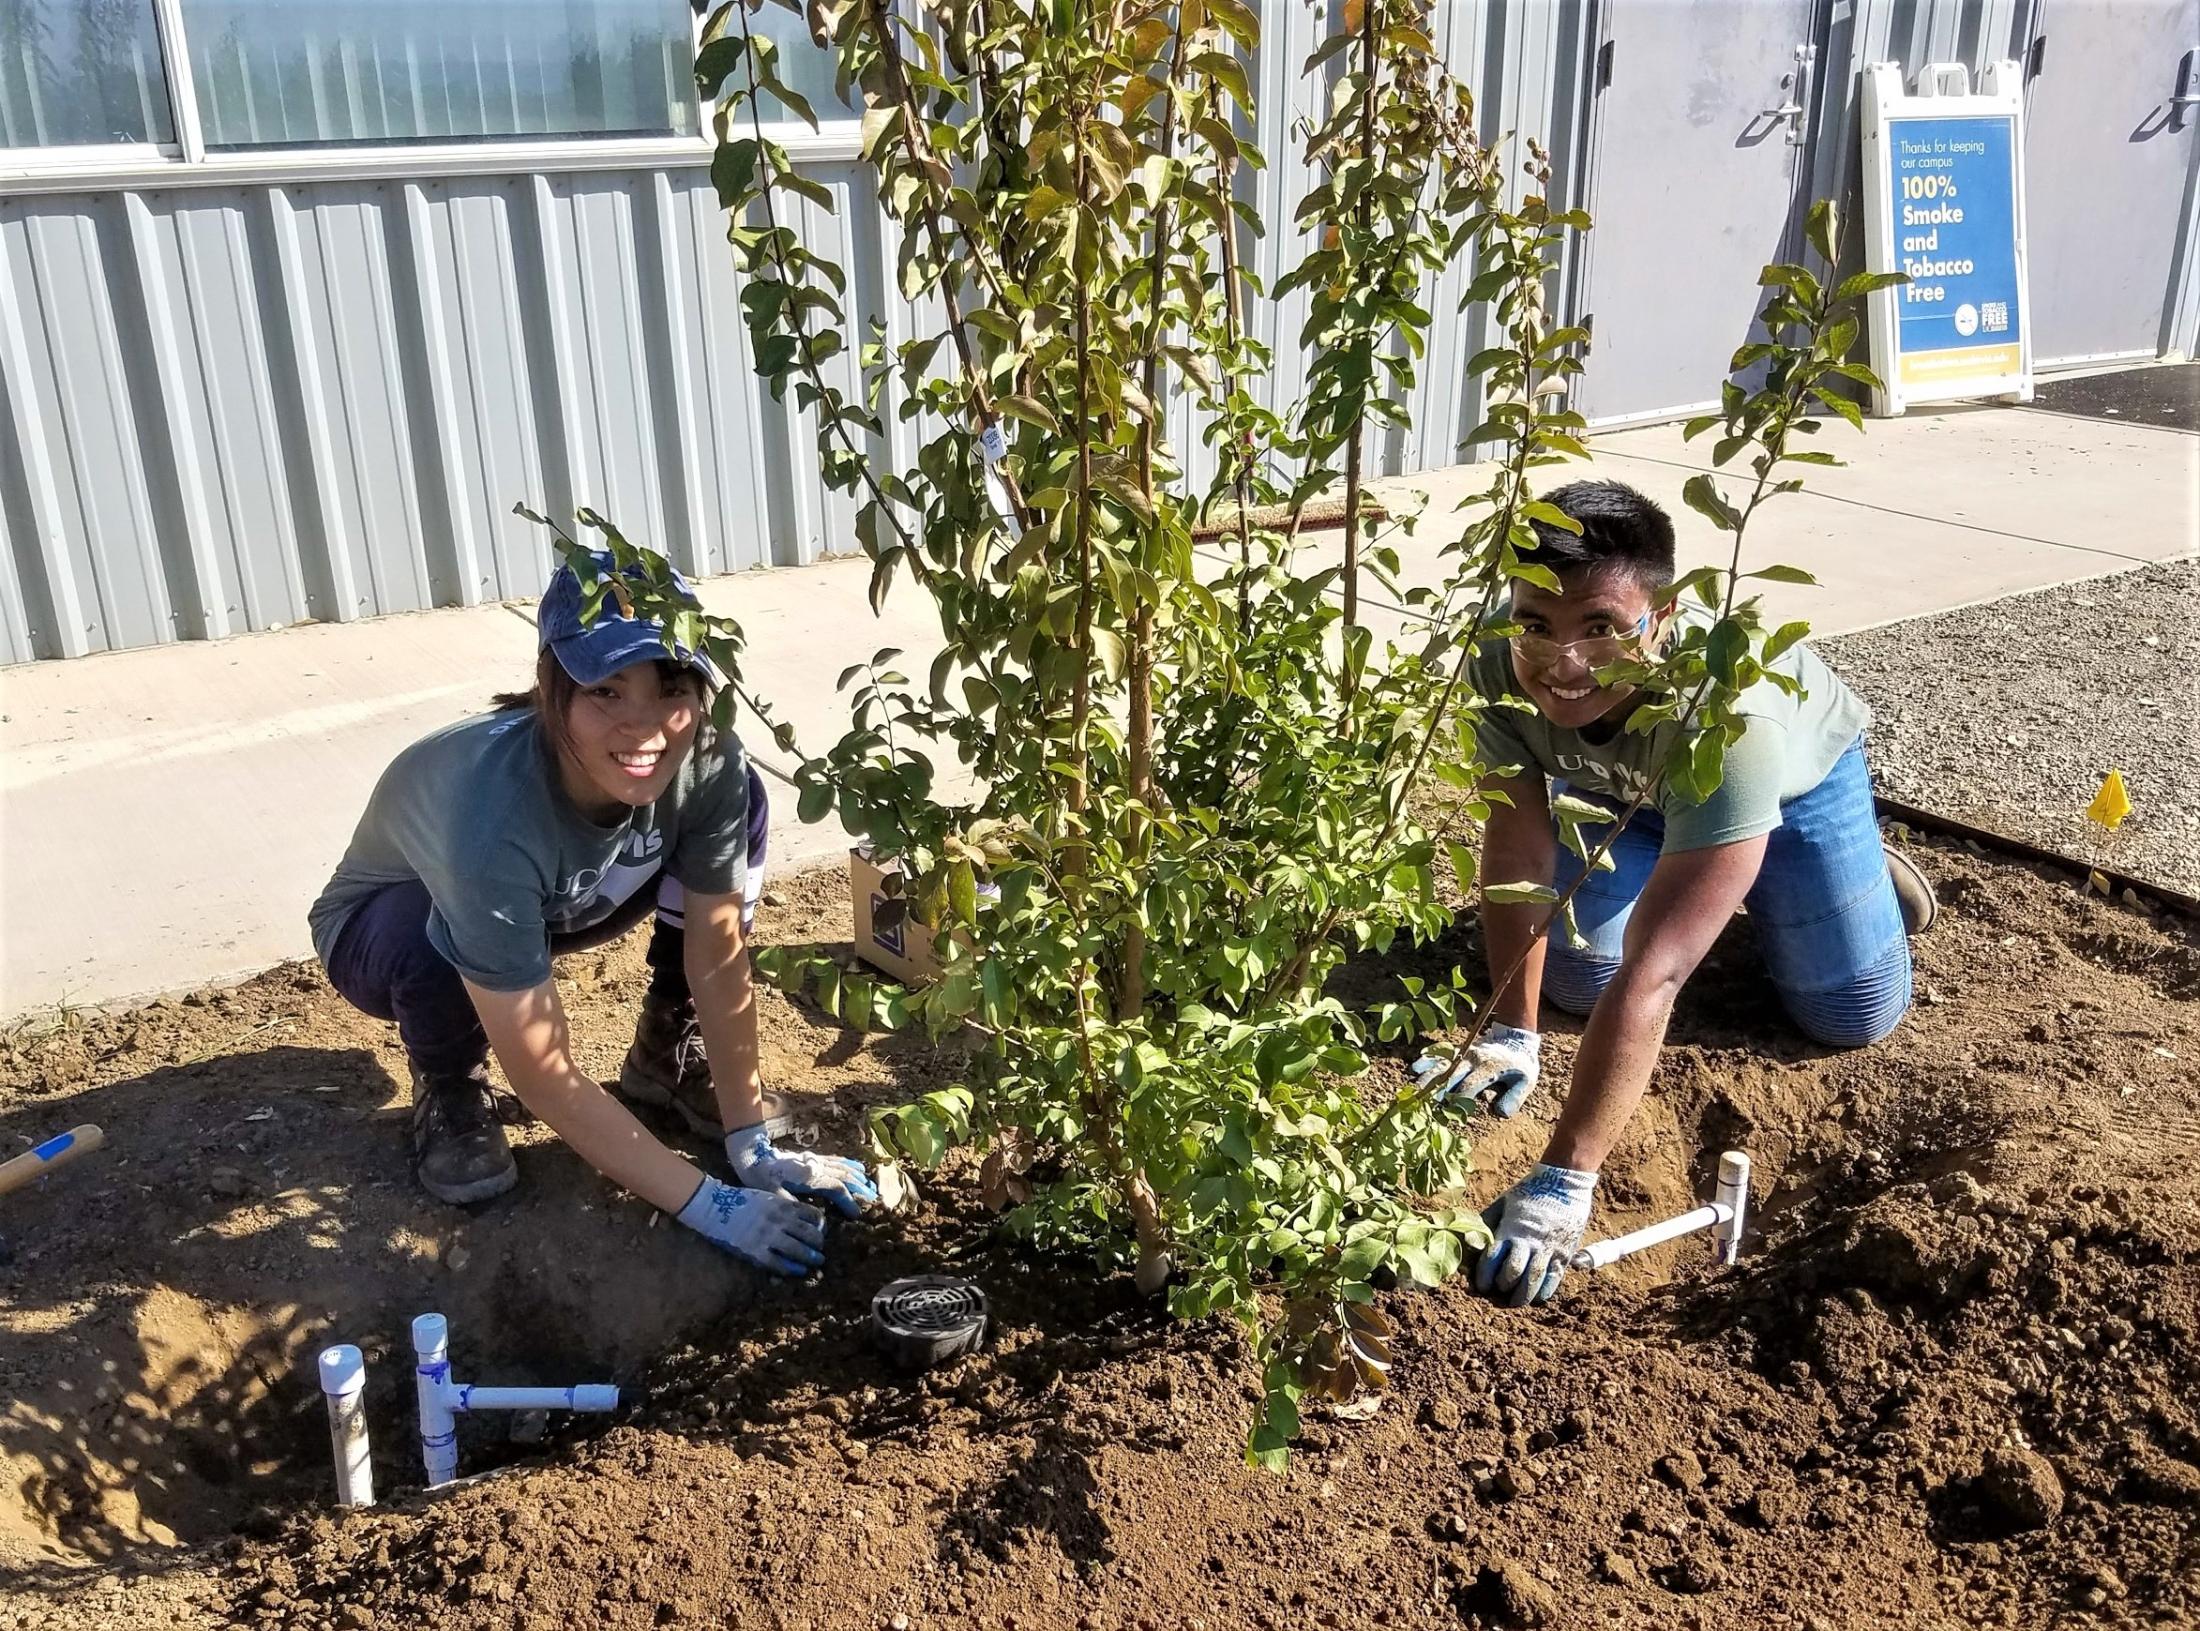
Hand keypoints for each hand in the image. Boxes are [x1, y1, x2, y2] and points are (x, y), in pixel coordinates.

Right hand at [676, 1175, 826, 1275]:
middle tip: (821, 1251)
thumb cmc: (741, 1201)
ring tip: (816, 1262)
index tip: (821, 1232)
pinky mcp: (756, 1251)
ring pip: (799, 1250)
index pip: (813, 1215)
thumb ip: (785, 1206)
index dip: (821, 1226)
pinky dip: (792, 1269)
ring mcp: (768, 1236)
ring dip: (811, 1258)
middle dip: (819, 1244)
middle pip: (810, 1234)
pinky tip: (799, 1270)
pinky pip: (779, 1264)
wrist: (714, 1207)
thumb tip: (802, 1219)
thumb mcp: (768, 1197)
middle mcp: (779, 1220)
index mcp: (783, 1204)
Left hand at [726, 1124, 878, 1218]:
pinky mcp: (812, 1157)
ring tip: (870, 1184)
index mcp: (809, 1177)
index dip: (848, 1202)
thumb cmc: (761, 1178)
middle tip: (873, 1198)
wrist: (754, 1156)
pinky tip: (857, 1167)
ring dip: (857, 1176)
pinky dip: (848, 1164)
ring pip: (842, 1167)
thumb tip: (810, 1218)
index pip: (836, 1189)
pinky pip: (835, 1159)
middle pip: (844, 1177)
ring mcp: (815, 1160)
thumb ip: (792, 1205)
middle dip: (860, 1188)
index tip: (857, 1214)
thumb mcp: (773, 1195)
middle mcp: (816, 1167)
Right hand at [1412, 1024, 1540, 1117]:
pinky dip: (1428, 1060)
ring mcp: (1464, 1053)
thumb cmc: (1521, 1065)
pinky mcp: (1459, 1050)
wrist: (1515, 1038)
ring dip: (1427, 1077)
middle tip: (1422, 1103)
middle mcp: (1472, 1059)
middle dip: (1436, 1090)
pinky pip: (1441, 1054)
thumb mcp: (1526, 1081)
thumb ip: (1515, 1097)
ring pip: (1442, 1065)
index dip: (1459, 1099)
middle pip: (1450, 1075)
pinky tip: (1415, 1068)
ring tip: (1414, 1090)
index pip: (1470, 1085)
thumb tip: (1500, 1113)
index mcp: (1489, 1068)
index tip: (1448, 1112)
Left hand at [1474, 1162, 1596, 1307]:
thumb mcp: (1505, 1202)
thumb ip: (1488, 1221)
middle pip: (1513, 1273)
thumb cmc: (1530, 1190)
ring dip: (1524, 1295)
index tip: (1480, 1286)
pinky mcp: (1565, 1252)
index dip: (1485, 1276)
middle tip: (1498, 1294)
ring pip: (1534, 1279)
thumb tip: (1469, 1237)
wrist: (1564, 1182)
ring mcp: (1549, 1248)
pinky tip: (1539, 1297)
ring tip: (1515, 1303)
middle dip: (1503, 1287)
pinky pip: (1555, 1277)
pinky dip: (1546, 1290)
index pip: (1493, 1259)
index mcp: (1511, 1229)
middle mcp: (1530, 1241)